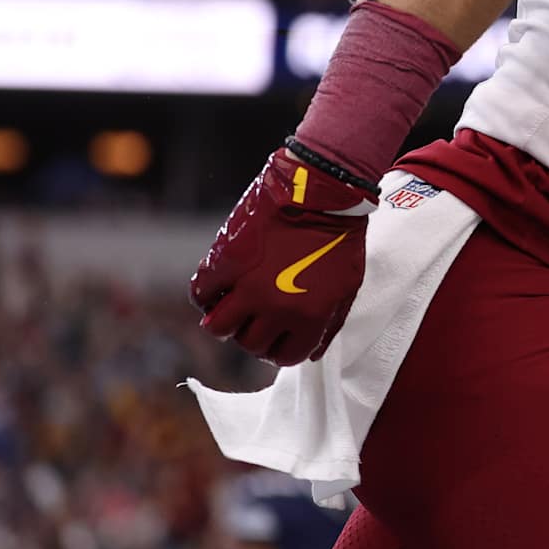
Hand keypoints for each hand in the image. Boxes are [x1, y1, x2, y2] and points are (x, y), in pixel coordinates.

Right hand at [189, 147, 375, 365]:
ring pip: (217, 327)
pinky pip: (200, 293)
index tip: (275, 338)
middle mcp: (276, 308)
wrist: (320, 191)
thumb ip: (329, 323)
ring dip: (223, 320)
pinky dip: (206, 293)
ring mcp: (247, 286)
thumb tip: (311, 352)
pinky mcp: (226, 262)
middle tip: (255, 316)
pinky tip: (219, 284)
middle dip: (252, 334)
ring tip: (233, 304)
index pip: (285, 357)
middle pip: (249, 344)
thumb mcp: (348, 285)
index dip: (278, 350)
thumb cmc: (339, 236)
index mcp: (310, 317)